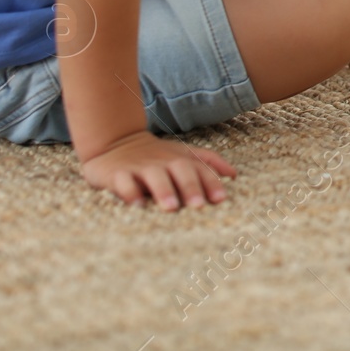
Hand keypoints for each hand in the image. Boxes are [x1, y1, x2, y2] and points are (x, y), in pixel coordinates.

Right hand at [80, 130, 236, 209]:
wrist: (115, 142)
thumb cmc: (157, 155)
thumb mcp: (183, 154)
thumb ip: (208, 162)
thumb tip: (234, 174)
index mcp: (181, 158)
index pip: (200, 168)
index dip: (211, 182)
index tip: (220, 199)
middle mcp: (163, 161)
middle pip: (180, 170)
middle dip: (191, 187)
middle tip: (198, 206)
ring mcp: (140, 166)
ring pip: (154, 176)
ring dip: (164, 190)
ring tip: (171, 208)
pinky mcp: (117, 173)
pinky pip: (124, 182)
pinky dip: (130, 192)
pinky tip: (137, 206)